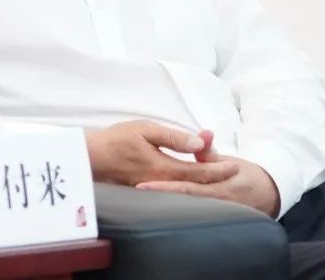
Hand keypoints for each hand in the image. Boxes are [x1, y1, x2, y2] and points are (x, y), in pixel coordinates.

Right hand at [84, 121, 239, 186]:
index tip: (234, 166)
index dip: (217, 169)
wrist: (90, 157)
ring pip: (185, 192)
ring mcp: (154, 191)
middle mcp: (161, 184)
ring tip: (219, 180)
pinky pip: (173, 194)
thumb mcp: (146, 129)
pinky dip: (188, 190)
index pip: (198, 171)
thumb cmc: (116, 139)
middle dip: (216, 179)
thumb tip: (200, 141)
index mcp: (164, 168)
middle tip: (234, 173)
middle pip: (195, 185)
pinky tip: (194, 187)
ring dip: (204, 186)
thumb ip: (174, 137)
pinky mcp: (146, 193)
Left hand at [138, 138, 280, 215]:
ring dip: (165, 206)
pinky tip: (157, 211)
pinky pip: (191, 218)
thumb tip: (202, 135)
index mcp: (224, 185)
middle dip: (160, 197)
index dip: (166, 186)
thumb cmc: (244, 175)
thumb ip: (210, 152)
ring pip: (186, 212)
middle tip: (136, 190)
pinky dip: (175, 213)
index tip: (144, 183)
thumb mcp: (229, 161)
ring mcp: (217, 216)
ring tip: (140, 200)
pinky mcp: (213, 223)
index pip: (189, 186)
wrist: (266, 195)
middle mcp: (219, 203)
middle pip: (184, 202)